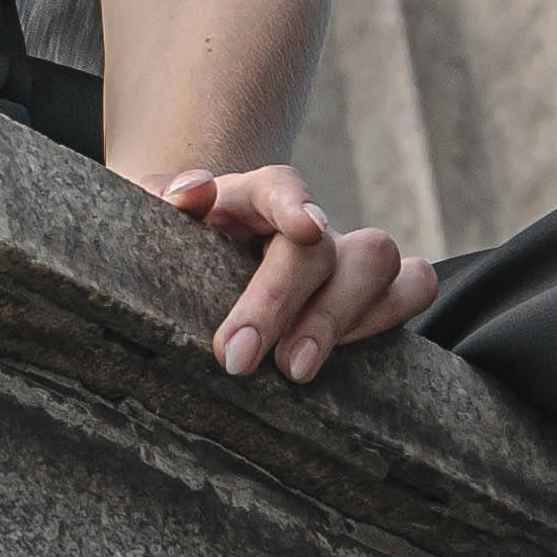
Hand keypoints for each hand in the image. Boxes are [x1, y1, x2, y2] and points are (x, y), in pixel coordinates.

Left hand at [155, 162, 437, 387]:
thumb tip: (191, 194)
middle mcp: (305, 226)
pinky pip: (410, 290)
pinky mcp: (367, 297)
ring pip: (381, 264)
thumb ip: (160, 197)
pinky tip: (348, 359)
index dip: (296, 203)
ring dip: (344, 319)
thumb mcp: (146, 221)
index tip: (307, 228)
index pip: (280, 184)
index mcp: (250, 199)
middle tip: (236, 360)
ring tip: (293, 372)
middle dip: (283, 303)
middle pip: (320, 248)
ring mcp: (341, 261)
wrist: (190, 272)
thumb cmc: (168, 251)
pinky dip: (390, 316)